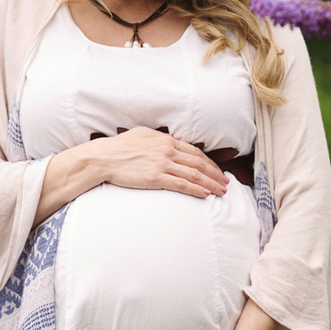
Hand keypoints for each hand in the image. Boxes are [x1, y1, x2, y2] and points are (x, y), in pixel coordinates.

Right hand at [87, 126, 228, 197]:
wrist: (103, 158)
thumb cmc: (119, 147)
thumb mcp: (142, 135)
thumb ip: (159, 139)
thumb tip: (169, 142)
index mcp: (166, 140)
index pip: (194, 152)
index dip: (209, 163)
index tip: (218, 171)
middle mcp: (167, 150)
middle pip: (199, 163)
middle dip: (216, 174)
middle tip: (226, 183)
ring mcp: (162, 164)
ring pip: (194, 174)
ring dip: (211, 183)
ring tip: (221, 191)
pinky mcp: (155, 177)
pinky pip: (181, 184)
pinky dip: (195, 189)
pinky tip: (205, 194)